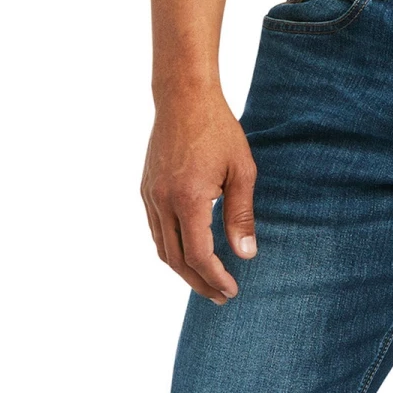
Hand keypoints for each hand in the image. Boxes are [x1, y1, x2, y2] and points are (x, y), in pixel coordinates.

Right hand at [141, 90, 256, 303]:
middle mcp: (162, 202)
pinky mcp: (146, 188)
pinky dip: (170, 248)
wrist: (184, 97)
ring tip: (205, 280)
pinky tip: (188, 250)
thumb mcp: (241, 170)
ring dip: (182, 269)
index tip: (232, 290)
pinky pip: (155, 230)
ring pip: (161, 248)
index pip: (198, 255)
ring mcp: (150, 196)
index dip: (215, 278)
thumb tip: (246, 255)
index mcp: (188, 199)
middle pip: (176, 260)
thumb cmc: (218, 129)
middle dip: (199, 282)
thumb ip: (241, 215)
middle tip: (220, 295)